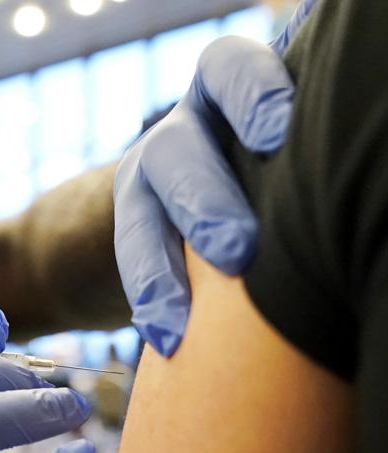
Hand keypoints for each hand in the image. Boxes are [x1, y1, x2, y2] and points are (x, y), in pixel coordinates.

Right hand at [114, 0, 318, 356]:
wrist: (207, 197)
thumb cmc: (279, 166)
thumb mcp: (282, 144)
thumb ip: (303, 148)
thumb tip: (360, 178)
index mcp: (226, 95)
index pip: (228, 71)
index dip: (249, 97)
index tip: (277, 135)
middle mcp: (181, 134)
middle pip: (176, 154)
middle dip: (202, 203)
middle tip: (237, 250)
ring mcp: (146, 183)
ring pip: (138, 217)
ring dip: (159, 272)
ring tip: (181, 323)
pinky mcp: (134, 231)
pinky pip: (133, 269)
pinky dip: (152, 306)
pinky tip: (168, 341)